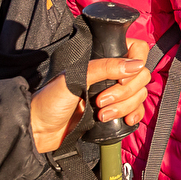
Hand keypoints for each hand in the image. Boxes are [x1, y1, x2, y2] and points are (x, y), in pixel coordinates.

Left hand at [29, 38, 149, 153]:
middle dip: (125, 92)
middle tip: (101, 100)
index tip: (121, 78)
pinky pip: (137, 109)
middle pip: (140, 76)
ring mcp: (114, 93)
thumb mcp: (75, 79)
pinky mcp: (115, 111)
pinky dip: (135, 114)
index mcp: (102, 61)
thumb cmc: (50, 101)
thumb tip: (136, 65)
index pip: (136, 50)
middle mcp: (111, 75)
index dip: (136, 63)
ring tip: (102, 114)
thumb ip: (105, 68)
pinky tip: (126, 120)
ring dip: (124, 106)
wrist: (40, 130)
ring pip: (139, 94)